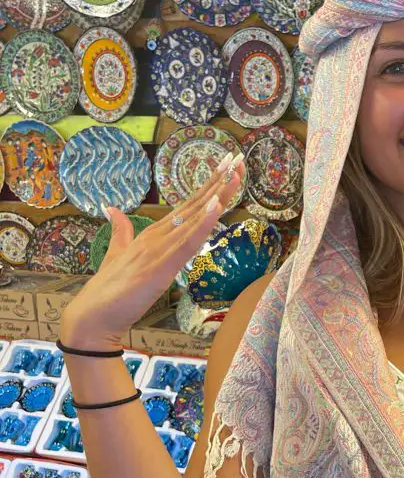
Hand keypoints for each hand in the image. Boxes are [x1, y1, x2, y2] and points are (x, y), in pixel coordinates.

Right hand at [59, 155, 244, 350]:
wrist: (91, 317)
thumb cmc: (107, 290)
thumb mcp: (117, 254)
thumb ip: (120, 230)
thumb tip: (111, 208)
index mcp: (151, 234)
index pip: (186, 207)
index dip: (207, 187)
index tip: (226, 168)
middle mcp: (156, 236)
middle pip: (193, 206)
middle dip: (217, 183)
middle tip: (237, 160)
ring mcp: (158, 250)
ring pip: (193, 219)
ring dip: (216, 197)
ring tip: (234, 174)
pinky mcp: (160, 267)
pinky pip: (187, 243)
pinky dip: (203, 224)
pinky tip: (216, 206)